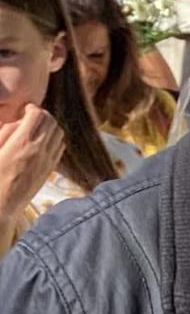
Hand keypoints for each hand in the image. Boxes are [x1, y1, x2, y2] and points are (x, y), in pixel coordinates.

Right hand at [0, 105, 64, 225]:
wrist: (1, 205)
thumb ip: (5, 133)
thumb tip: (18, 122)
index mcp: (21, 143)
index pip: (37, 115)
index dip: (32, 108)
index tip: (25, 110)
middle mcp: (37, 149)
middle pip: (50, 121)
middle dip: (42, 114)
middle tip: (32, 117)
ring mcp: (46, 160)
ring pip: (58, 132)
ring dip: (50, 126)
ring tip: (38, 128)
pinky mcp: (50, 169)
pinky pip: (60, 146)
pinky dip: (55, 139)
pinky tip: (43, 142)